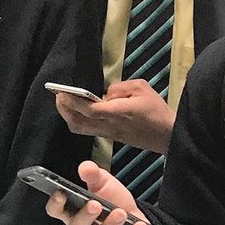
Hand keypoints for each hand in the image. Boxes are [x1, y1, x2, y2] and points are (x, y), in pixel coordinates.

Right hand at [43, 160, 151, 224]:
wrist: (134, 215)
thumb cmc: (112, 200)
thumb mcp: (103, 183)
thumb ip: (93, 174)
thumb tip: (85, 168)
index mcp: (72, 214)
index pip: (56, 211)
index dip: (55, 204)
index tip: (61, 193)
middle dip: (85, 218)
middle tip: (96, 204)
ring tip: (121, 213)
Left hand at [54, 80, 174, 152]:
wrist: (167, 135)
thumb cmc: (156, 110)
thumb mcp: (141, 88)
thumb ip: (119, 88)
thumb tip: (104, 94)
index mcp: (117, 113)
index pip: (89, 110)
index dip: (73, 102)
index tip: (61, 92)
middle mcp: (109, 126)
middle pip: (79, 122)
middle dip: (65, 109)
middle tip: (58, 96)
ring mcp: (108, 133)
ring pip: (80, 128)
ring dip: (69, 116)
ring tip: (63, 102)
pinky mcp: (109, 136)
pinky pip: (87, 130)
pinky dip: (77, 121)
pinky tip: (76, 111)